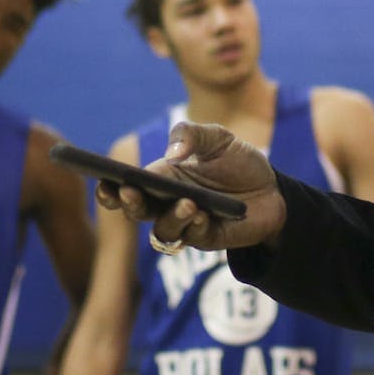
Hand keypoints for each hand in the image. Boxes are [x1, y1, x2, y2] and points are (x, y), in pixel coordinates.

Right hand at [93, 122, 284, 251]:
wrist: (273, 189)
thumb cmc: (238, 162)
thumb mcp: (217, 138)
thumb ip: (191, 135)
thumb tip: (171, 154)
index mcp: (162, 177)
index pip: (127, 185)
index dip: (110, 187)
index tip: (101, 180)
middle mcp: (167, 203)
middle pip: (136, 210)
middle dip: (128, 203)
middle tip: (129, 191)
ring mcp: (186, 223)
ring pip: (162, 230)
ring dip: (170, 217)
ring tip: (188, 202)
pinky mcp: (206, 239)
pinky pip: (192, 238)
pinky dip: (195, 226)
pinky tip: (203, 215)